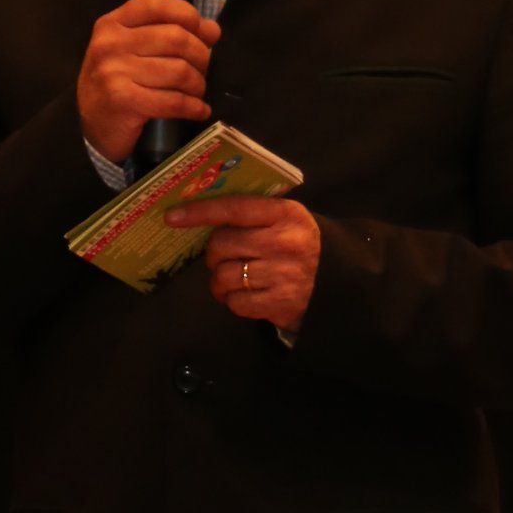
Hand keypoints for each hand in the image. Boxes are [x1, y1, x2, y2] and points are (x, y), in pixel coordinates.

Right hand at [76, 0, 215, 165]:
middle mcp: (110, 43)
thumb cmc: (118, 84)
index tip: (202, 33)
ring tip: (197, 92)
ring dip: (198, 84)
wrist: (92, 128)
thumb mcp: (134, 51)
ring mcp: (114, 71)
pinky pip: (173, 101)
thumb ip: (168, 33)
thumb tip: (212, 30)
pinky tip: (199, 110)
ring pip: (179, 70)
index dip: (187, 14)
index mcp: (112, 24)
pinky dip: (193, 107)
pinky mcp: (123, 100)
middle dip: (201, 55)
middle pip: (176, 37)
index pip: (155, 3)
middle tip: (203, 70)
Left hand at [169, 195, 320, 330]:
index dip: (200, 212)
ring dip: (220, 281)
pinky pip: (236, 303)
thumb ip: (255, 214)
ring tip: (232, 281)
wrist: (339, 283)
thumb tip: (203, 214)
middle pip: (222, 244)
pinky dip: (233, 301)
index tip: (173, 216)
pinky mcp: (280, 304)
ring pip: (225, 276)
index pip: (234, 208)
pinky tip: (245, 296)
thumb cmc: (301, 247)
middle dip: (214, 255)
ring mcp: (282, 274)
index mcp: (285, 215)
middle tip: (222, 259)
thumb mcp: (288, 221)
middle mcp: (284, 242)